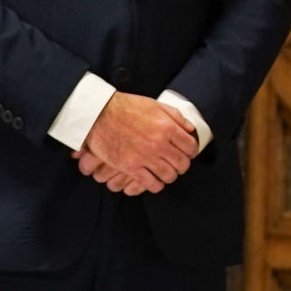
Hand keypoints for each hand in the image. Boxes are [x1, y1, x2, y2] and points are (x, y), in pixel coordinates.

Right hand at [78, 93, 197, 195]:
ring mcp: (145, 156)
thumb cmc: (127, 107)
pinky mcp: (130, 167)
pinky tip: (154, 180)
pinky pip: (151, 183)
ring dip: (170, 176)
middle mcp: (159, 143)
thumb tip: (190, 129)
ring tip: (166, 172)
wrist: (99, 114)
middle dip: (183, 165)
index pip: (191, 146)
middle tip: (177, 164)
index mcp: (167, 127)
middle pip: (182, 163)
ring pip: (169, 175)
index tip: (188, 153)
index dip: (192, 151)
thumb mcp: (155, 105)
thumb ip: (176, 117)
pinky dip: (156, 185)